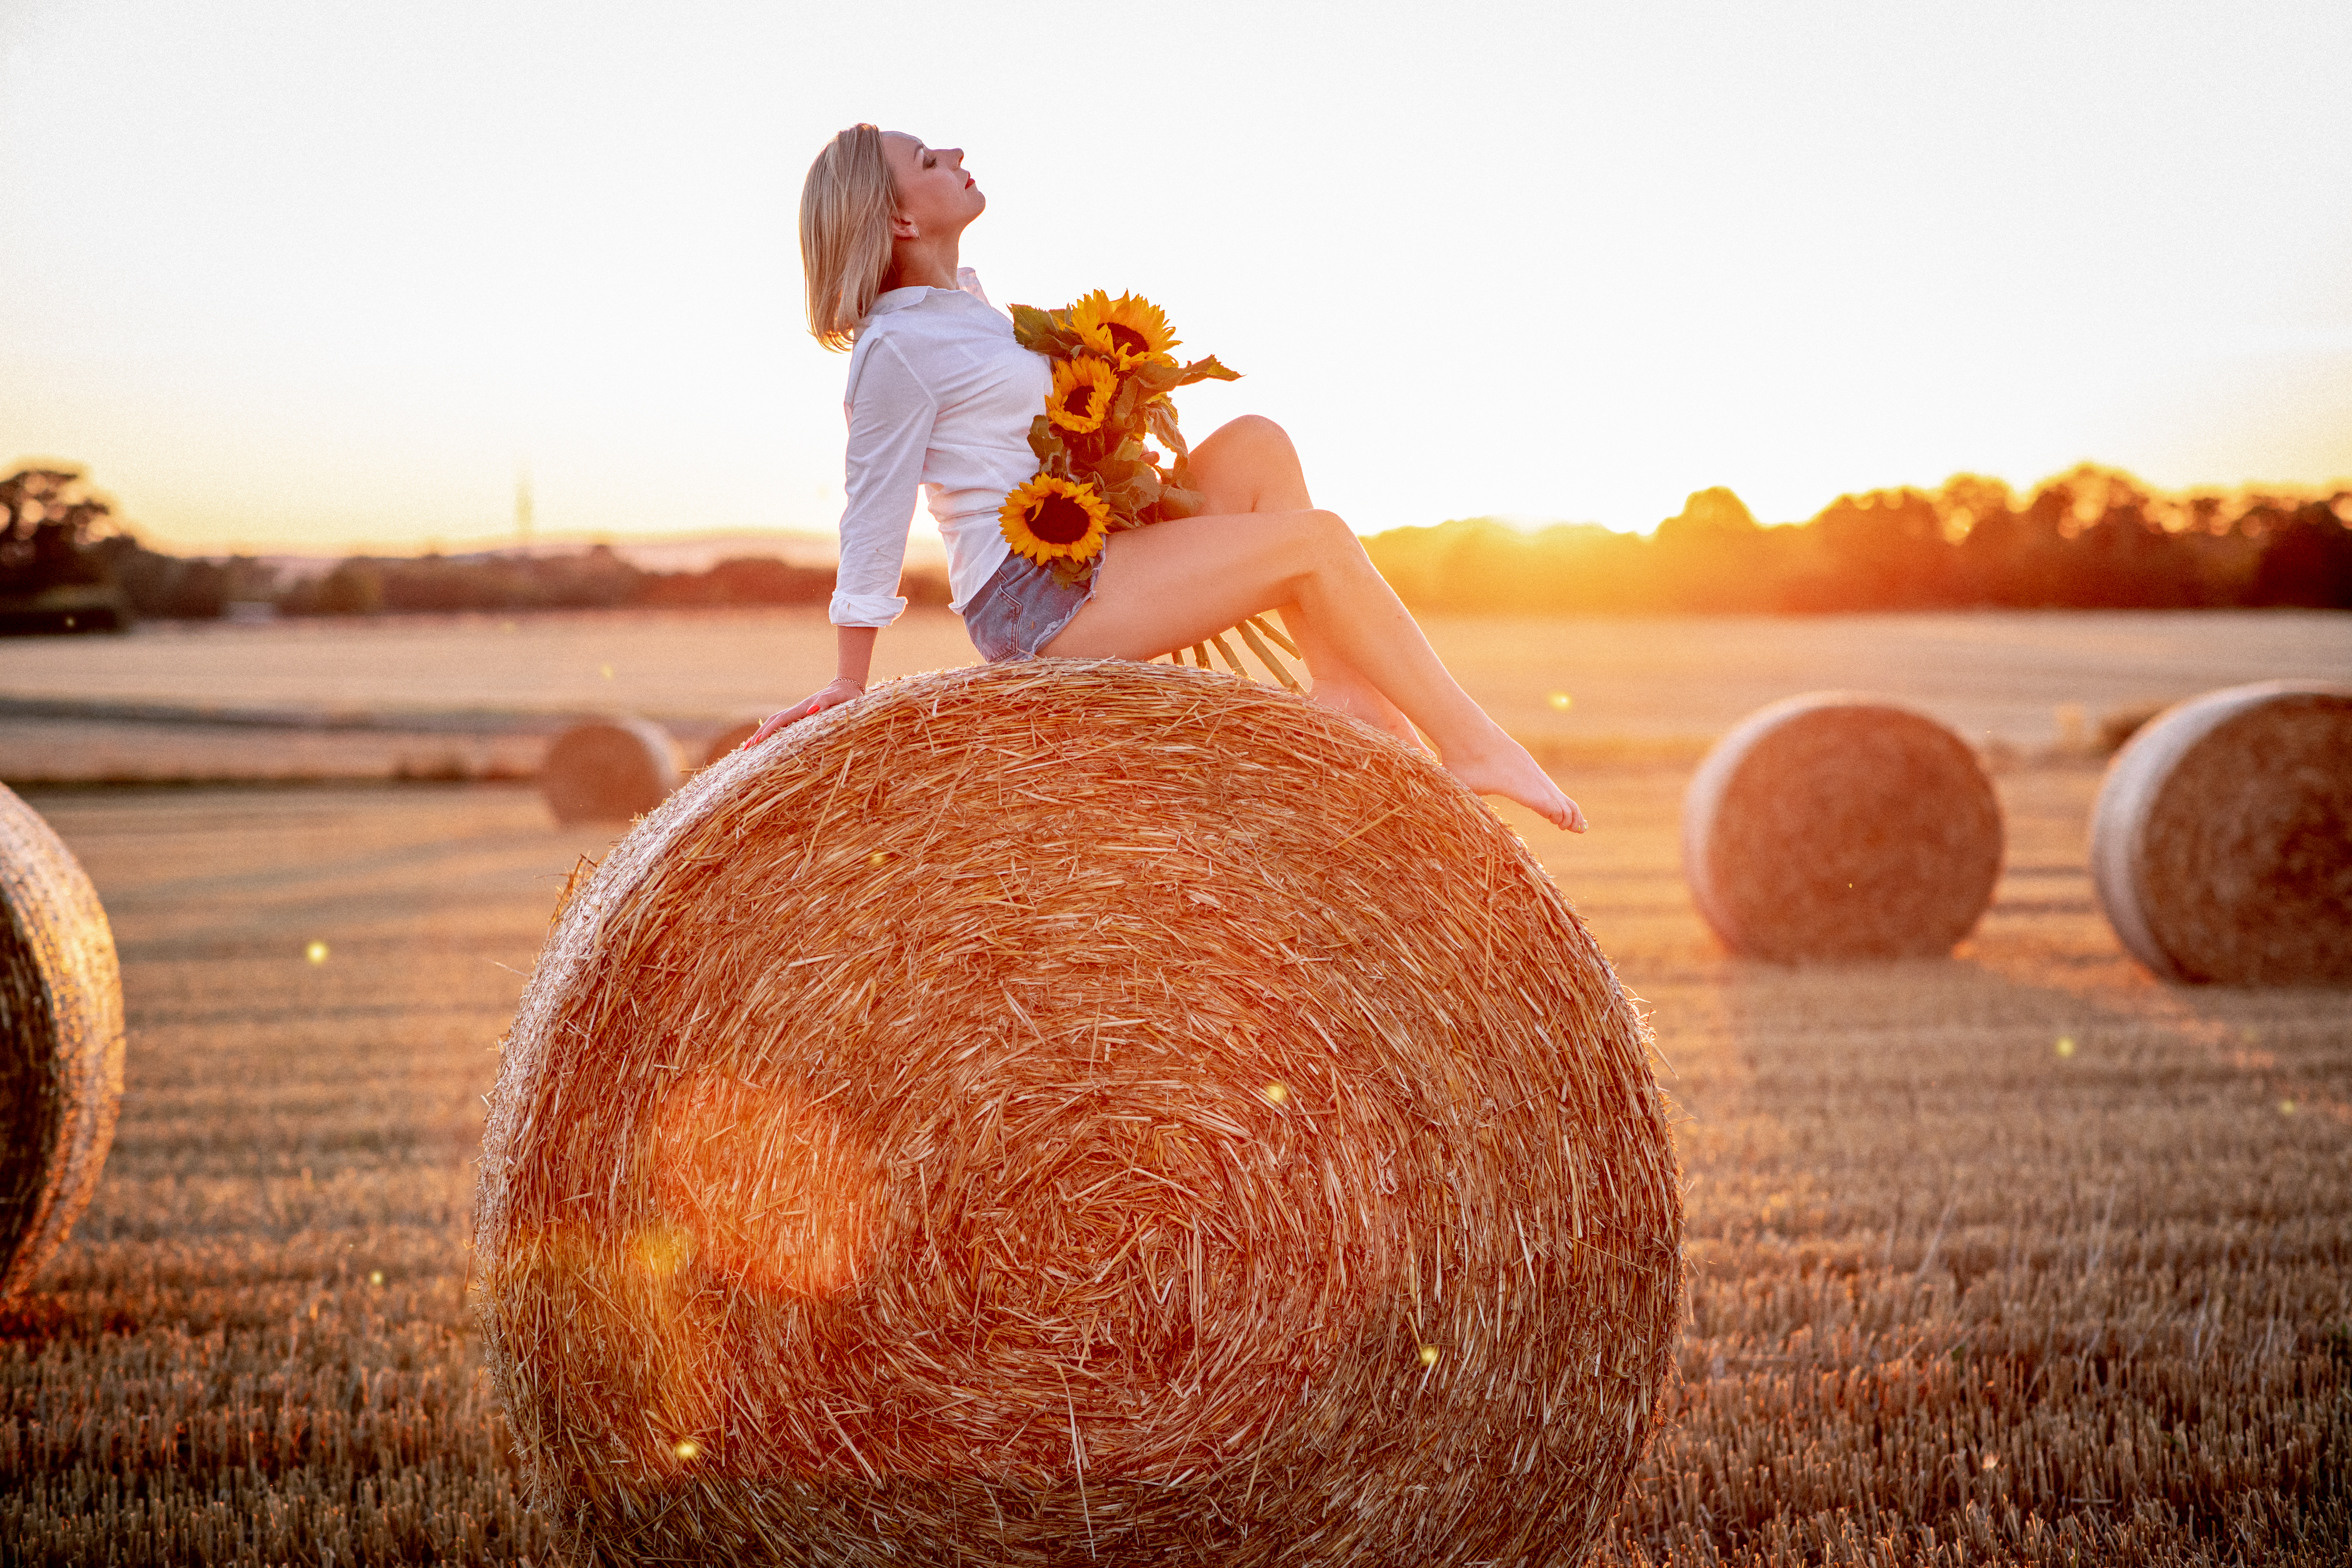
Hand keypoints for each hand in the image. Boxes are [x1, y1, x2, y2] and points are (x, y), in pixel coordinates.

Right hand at [745, 678, 863, 747]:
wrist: (846, 688)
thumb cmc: (844, 696)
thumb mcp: (837, 699)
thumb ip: (825, 703)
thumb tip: (810, 711)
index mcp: (802, 708)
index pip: (780, 720)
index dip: (768, 731)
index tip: (757, 742)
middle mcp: (797, 710)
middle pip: (773, 721)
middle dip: (759, 734)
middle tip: (746, 748)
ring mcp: (799, 713)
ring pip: (777, 722)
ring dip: (764, 733)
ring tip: (751, 746)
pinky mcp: (802, 716)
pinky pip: (784, 724)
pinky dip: (774, 732)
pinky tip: (771, 741)